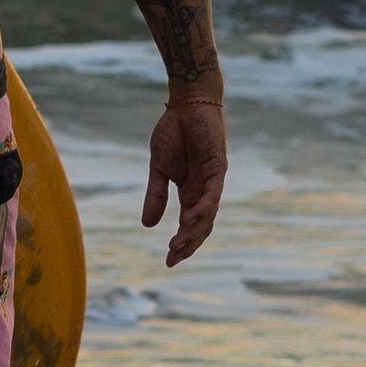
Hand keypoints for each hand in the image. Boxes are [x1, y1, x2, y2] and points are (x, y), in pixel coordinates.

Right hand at [142, 87, 225, 267]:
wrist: (185, 104)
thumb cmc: (174, 132)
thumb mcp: (158, 169)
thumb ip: (156, 195)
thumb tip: (147, 225)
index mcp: (190, 192)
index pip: (189, 226)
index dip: (181, 244)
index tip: (168, 262)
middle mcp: (204, 191)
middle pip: (201, 226)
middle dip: (188, 245)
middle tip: (172, 259)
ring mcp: (212, 180)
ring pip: (207, 214)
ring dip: (193, 231)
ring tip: (177, 244)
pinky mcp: (218, 167)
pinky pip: (212, 194)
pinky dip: (202, 209)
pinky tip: (189, 220)